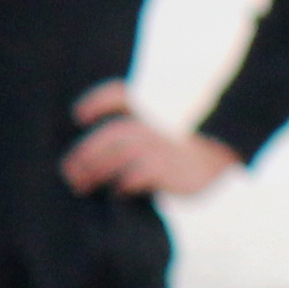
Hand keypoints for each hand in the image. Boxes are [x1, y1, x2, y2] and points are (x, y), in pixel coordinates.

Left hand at [61, 85, 242, 201]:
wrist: (219, 165)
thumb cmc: (180, 153)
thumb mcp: (159, 133)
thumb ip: (129, 134)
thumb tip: (87, 155)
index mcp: (151, 112)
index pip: (120, 95)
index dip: (97, 102)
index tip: (80, 115)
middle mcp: (154, 126)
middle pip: (112, 133)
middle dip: (86, 152)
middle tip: (69, 171)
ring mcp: (162, 147)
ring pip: (120, 154)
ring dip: (96, 170)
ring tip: (80, 184)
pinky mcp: (168, 170)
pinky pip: (138, 175)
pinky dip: (123, 184)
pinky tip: (117, 192)